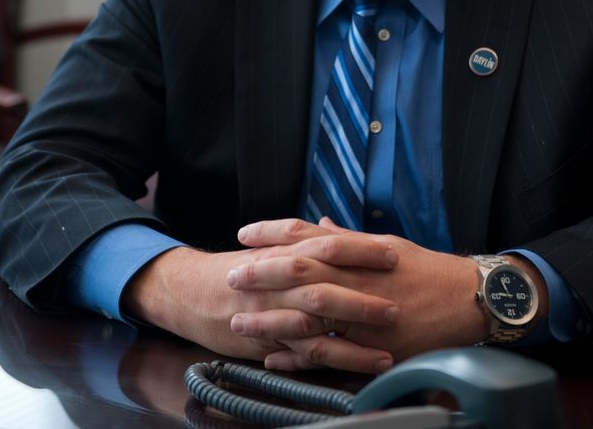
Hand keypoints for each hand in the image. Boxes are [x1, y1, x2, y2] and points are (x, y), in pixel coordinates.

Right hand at [122, 226, 398, 371]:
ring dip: (359, 326)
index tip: (393, 252)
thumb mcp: (271, 249)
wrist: (192, 292)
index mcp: (285, 252)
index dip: (361, 249)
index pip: (328, 245)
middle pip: (328, 279)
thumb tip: (333, 228)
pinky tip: (369, 364)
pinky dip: (341, 359)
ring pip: (321, 319)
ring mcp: (277, 311)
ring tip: (393, 333)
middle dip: (365, 286)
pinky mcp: (273, 342)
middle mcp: (282, 280)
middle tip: (400, 291)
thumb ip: (304, 240)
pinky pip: (310, 353)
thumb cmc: (238, 269)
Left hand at [228, 217, 490, 372]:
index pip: (307, 234)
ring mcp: (363, 310)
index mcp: (358, 250)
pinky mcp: (372, 343)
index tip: (244, 233)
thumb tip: (319, 222)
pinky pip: (330, 352)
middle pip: (301, 270)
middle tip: (231, 275)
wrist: (465, 299)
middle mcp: (357, 276)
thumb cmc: (427, 269)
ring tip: (240, 322)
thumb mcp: (386, 244)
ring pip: (308, 314)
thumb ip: (348, 238)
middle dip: (262, 272)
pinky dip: (299, 357)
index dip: (272, 232)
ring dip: (272, 319)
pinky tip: (274, 360)